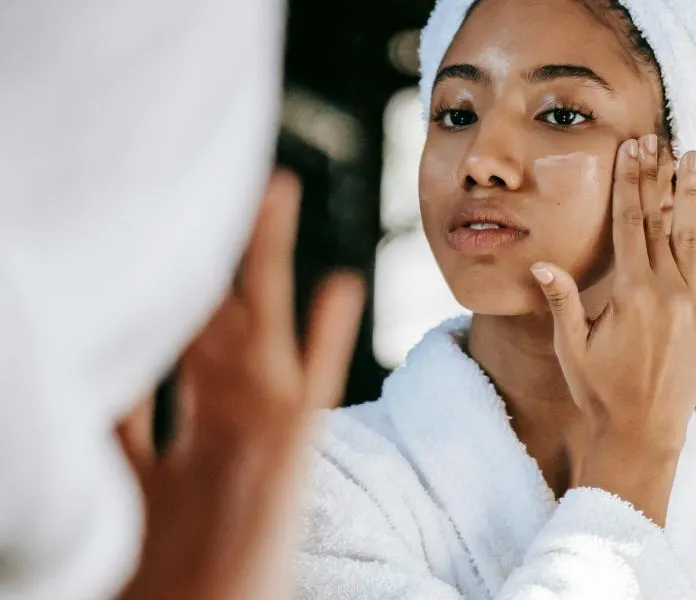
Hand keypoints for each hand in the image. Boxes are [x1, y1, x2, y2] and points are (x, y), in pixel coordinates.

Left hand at [116, 170, 364, 599]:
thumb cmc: (175, 579)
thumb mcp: (130, 494)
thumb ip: (113, 428)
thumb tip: (83, 361)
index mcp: (182, 439)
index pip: (164, 343)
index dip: (156, 288)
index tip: (151, 230)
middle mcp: (219, 428)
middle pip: (209, 320)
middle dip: (209, 253)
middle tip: (208, 184)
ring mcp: (255, 439)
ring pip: (256, 333)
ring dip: (265, 264)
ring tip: (271, 196)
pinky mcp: (289, 461)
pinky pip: (309, 390)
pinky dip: (325, 339)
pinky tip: (341, 286)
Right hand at [530, 135, 695, 525]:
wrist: (643, 434)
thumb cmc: (600, 393)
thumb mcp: (572, 349)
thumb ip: (563, 302)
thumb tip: (541, 264)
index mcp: (633, 293)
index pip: (630, 224)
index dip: (630, 183)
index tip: (632, 149)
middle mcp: (668, 291)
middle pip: (660, 221)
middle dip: (656, 177)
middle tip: (656, 138)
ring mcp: (692, 304)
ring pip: (691, 237)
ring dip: (692, 195)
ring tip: (694, 156)